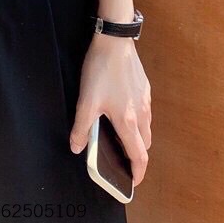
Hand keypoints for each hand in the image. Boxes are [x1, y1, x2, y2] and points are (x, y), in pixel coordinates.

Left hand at [69, 33, 151, 185]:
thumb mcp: (86, 100)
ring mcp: (145, 99)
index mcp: (128, 121)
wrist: (115, 40)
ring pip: (146, 127)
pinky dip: (138, 120)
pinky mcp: (144, 87)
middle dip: (136, 156)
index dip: (137, 173)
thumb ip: (81, 127)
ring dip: (137, 137)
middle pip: (145, 144)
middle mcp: (142, 113)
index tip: (133, 182)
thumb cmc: (101, 70)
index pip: (139, 156)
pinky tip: (122, 110)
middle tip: (122, 159)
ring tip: (120, 136)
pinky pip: (145, 111)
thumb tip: (77, 147)